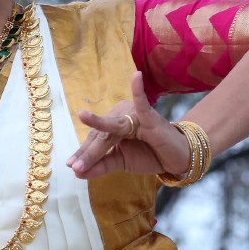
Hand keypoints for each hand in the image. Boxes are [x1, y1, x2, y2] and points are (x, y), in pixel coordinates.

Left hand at [68, 73, 192, 180]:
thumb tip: (77, 173)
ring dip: (98, 138)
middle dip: (89, 152)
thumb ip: (101, 167)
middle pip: (101, 135)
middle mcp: (121, 117)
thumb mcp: (121, 163)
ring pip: (113, 129)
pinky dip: (139, 90)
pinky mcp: (150, 117)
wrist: (176, 158)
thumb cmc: (149, 155)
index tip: (72, 166)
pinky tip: (136, 76)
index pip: (95, 139)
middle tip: (76, 166)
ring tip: (82, 128)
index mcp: (113, 126)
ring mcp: (135, 116)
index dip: (84, 152)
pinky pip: (143, 103)